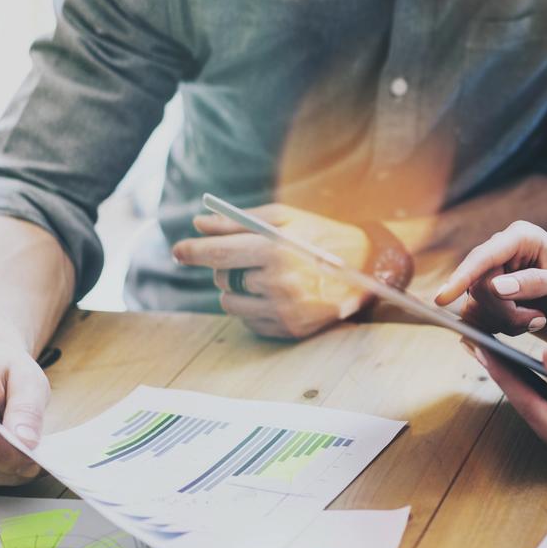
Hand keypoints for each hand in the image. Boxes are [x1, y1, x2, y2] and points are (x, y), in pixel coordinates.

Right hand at [0, 344, 47, 492]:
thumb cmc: (5, 372)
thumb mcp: (28, 379)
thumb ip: (28, 410)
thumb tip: (26, 443)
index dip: (0, 452)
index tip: (31, 460)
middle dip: (7, 470)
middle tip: (38, 467)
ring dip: (0, 478)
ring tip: (24, 461)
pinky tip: (4, 463)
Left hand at [173, 204, 370, 339]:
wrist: (368, 267)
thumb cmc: (321, 235)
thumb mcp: (285, 218)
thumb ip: (238, 221)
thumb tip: (199, 224)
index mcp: (276, 249)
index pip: (219, 253)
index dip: (193, 251)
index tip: (178, 251)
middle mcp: (279, 282)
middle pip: (222, 279)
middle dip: (224, 267)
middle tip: (242, 257)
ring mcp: (286, 309)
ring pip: (231, 303)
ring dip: (236, 289)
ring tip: (262, 276)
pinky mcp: (291, 329)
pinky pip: (248, 321)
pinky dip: (252, 307)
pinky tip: (275, 293)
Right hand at [434, 221, 546, 346]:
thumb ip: (536, 282)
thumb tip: (497, 286)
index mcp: (522, 237)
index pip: (484, 257)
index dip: (462, 276)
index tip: (443, 298)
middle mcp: (504, 252)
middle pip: (477, 284)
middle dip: (503, 310)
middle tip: (536, 318)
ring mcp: (496, 276)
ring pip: (475, 304)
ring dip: (504, 321)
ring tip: (537, 318)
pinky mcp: (492, 299)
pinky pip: (478, 317)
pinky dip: (499, 328)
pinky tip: (526, 323)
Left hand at [464, 342, 546, 467]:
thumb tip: (545, 354)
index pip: (533, 405)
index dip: (505, 376)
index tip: (483, 350)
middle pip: (526, 406)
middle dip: (500, 373)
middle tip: (472, 340)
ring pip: (530, 404)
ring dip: (508, 375)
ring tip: (482, 344)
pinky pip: (541, 402)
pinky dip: (526, 379)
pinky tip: (508, 357)